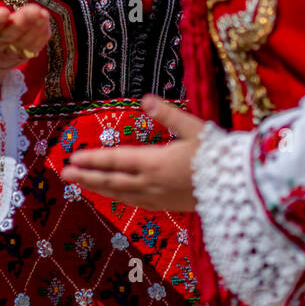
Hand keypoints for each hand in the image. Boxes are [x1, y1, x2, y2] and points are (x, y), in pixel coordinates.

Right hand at [0, 0, 51, 91]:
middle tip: (32, 10)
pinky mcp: (15, 62)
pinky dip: (39, 40)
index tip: (3, 12)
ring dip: (32, 31)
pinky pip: (29, 52)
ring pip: (19, 46)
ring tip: (42, 14)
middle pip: (2, 39)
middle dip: (18, 25)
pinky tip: (47, 24)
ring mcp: (1, 59)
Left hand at [60, 95, 206, 211]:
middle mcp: (152, 183)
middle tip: (64, 173)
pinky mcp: (167, 206)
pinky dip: (119, 198)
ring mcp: (159, 197)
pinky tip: (115, 196)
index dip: (93, 160)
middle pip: (112, 180)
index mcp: (155, 162)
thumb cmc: (218, 154)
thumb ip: (168, 114)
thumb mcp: (194, 128)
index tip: (73, 158)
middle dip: (86, 176)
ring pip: (121, 194)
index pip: (116, 160)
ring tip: (81, 184)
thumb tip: (145, 99)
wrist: (240, 187)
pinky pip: (136, 203)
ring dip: (99, 188)